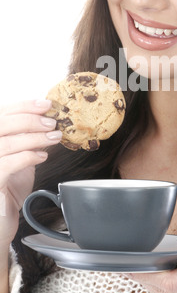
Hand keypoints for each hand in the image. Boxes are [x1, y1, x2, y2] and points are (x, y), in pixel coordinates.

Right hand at [0, 99, 61, 250]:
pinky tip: (42, 156)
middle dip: (31, 119)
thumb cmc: (9, 188)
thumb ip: (27, 138)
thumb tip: (48, 119)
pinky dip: (28, 156)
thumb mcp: (20, 156)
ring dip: (35, 138)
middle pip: (2, 124)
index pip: (2, 113)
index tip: (46, 104)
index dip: (24, 106)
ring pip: (7, 143)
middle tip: (52, 122)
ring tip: (54, 137)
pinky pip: (7, 164)